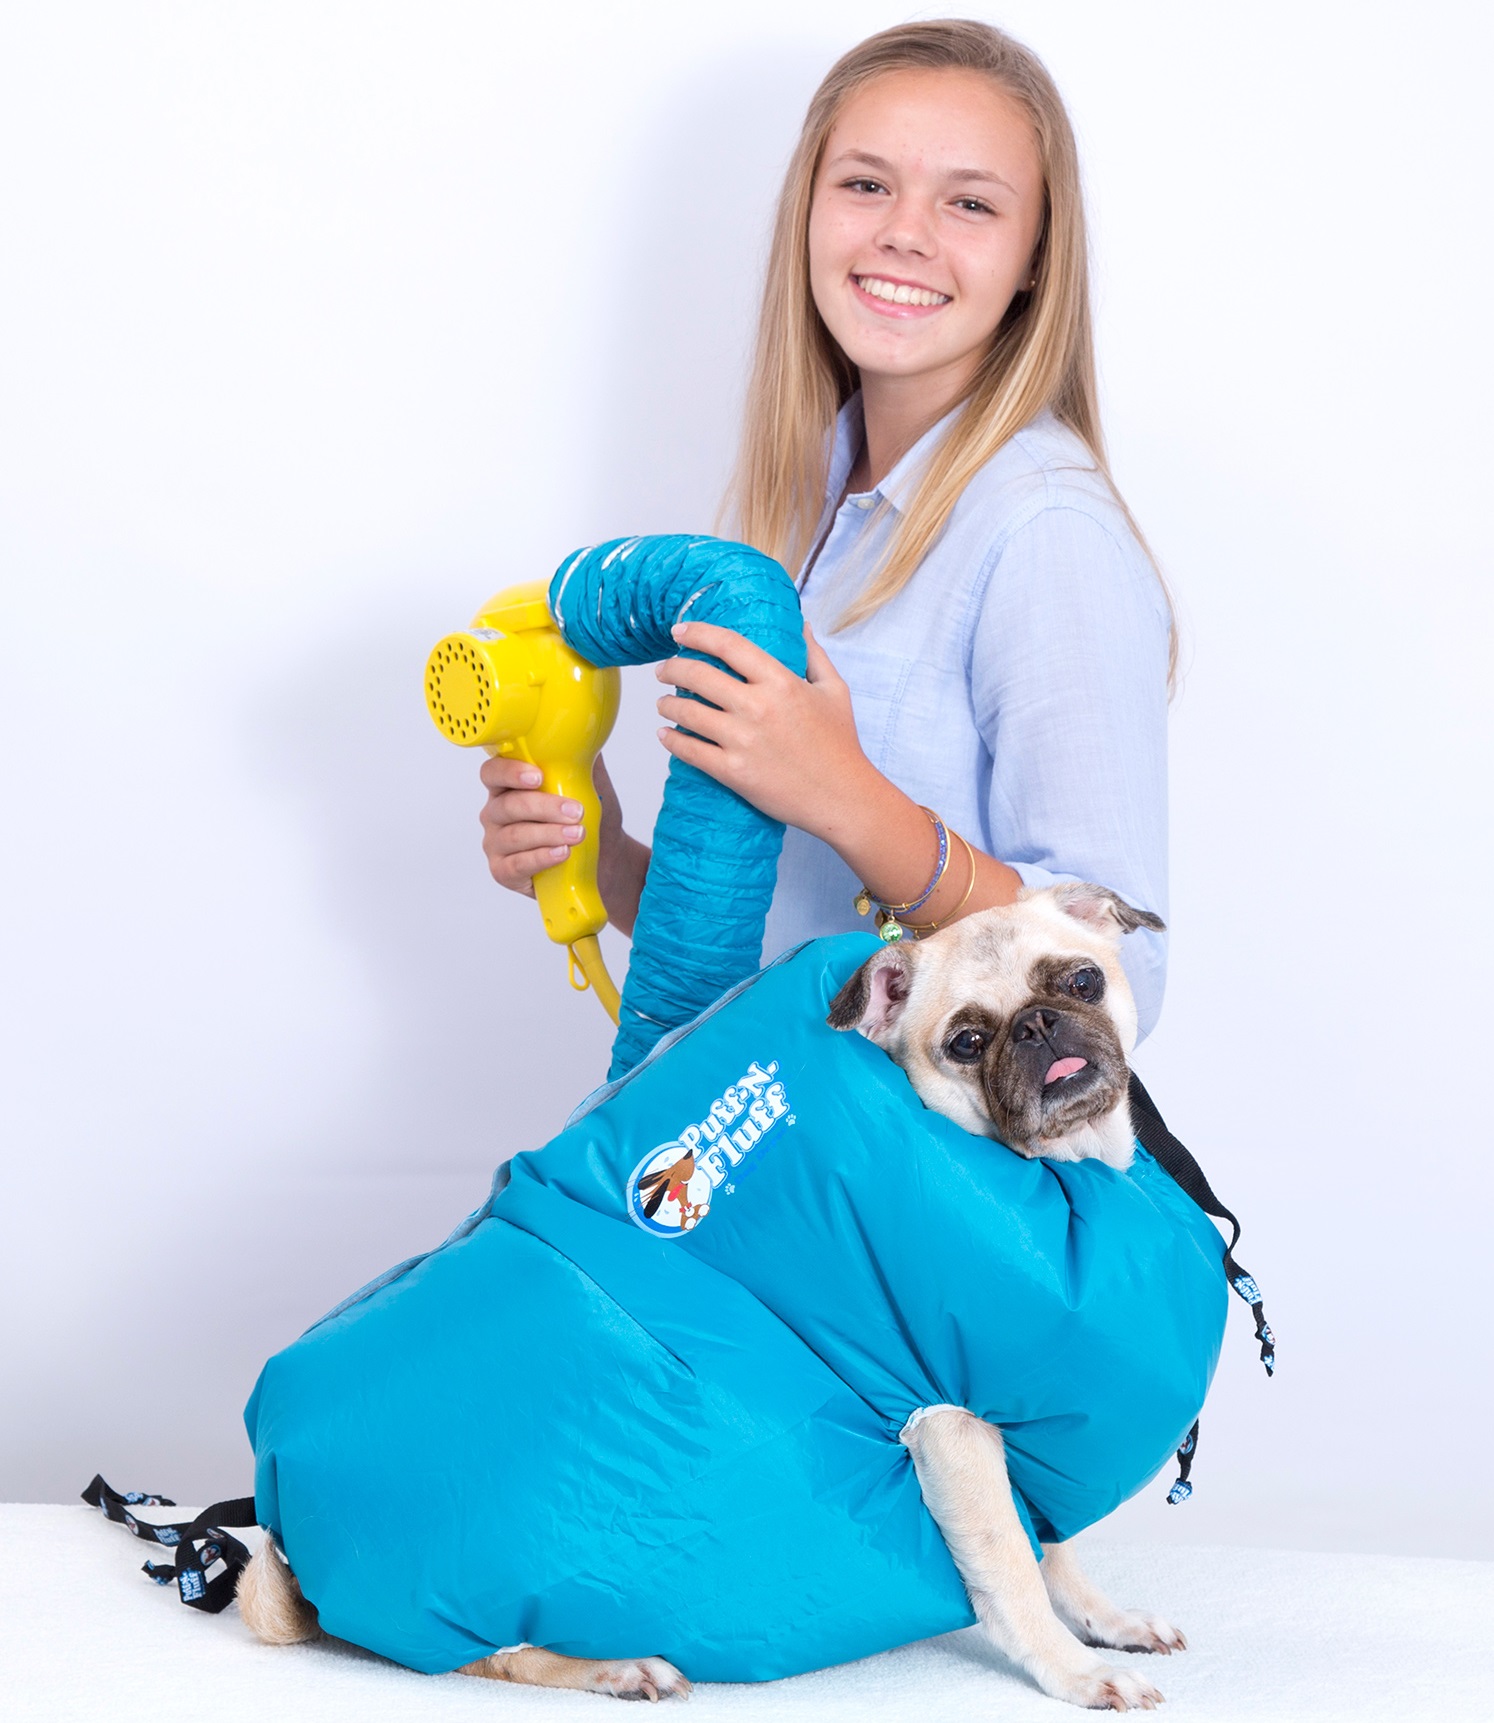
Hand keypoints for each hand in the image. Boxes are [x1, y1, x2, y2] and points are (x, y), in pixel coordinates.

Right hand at [478, 753, 647, 931]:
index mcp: (508, 786)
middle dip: (544, 806)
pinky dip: (541, 858)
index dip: (509, 772)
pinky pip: (516, 865)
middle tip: (575, 811)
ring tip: (577, 834)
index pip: (493, 772)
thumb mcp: (590, 786)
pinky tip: (561, 853)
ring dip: (548, 834)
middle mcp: (496, 813)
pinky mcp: (503, 871)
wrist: (603, 859)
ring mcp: (496, 844)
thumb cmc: (586, 819)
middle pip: (508, 805)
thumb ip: (581, 760)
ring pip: (514, 836)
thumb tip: (585, 731)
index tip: (537, 776)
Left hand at [654, 621, 874, 840]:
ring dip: (667, 705)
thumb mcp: (834, 691)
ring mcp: (743, 741)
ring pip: (688, 713)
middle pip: (699, 675)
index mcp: (781, 682)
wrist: (842, 797)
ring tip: (662, 703)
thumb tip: (802, 625)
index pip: (729, 645)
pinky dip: (671, 741)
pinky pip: (690, 751)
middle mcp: (758, 707)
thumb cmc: (840, 745)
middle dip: (672, 669)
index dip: (698, 633)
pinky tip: (664, 735)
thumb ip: (814, 655)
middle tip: (663, 669)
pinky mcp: (733, 772)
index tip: (679, 632)